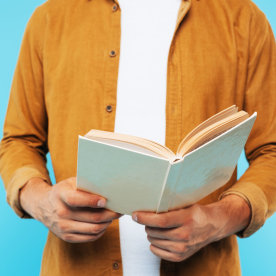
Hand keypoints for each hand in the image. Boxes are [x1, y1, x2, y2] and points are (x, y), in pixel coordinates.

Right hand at [20, 177, 120, 242]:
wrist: (43, 205)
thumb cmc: (63, 191)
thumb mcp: (71, 182)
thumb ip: (86, 184)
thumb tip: (108, 187)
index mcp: (61, 195)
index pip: (76, 200)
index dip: (92, 201)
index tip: (105, 200)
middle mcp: (61, 213)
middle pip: (91, 217)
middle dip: (110, 214)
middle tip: (120, 209)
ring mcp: (63, 227)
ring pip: (93, 229)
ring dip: (108, 223)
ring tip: (115, 216)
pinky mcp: (66, 237)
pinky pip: (90, 237)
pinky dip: (101, 231)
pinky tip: (106, 223)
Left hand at [132, 195, 250, 261]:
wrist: (213, 225)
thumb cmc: (197, 213)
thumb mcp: (185, 205)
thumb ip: (168, 206)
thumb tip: (147, 206)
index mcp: (186, 219)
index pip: (160, 221)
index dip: (145, 218)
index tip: (135, 215)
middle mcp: (185, 235)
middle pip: (154, 232)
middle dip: (147, 224)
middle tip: (149, 219)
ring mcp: (183, 248)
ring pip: (153, 241)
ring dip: (150, 233)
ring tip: (157, 227)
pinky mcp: (181, 256)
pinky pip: (157, 252)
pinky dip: (154, 244)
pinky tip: (159, 237)